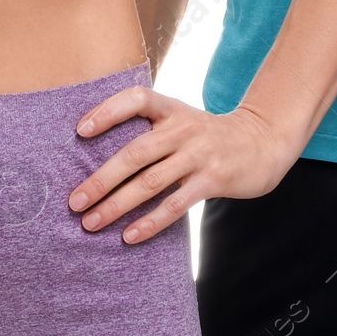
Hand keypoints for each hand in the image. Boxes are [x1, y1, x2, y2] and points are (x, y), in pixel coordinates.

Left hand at [68, 88, 295, 243]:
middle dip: (101, 178)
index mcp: (172, 109)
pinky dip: (150, 222)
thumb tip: (99, 151)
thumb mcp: (182, 119)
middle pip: (135, 152)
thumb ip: (151, 128)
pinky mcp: (212, 180)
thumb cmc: (208, 135)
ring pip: (150, 182)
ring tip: (91, 223)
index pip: (137, 99)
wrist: (262, 142)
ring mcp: (198, 155)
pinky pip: (175, 205)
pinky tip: (129, 236)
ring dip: (117, 205)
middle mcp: (183, 129)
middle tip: (74, 200)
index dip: (108, 111)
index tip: (80, 130)